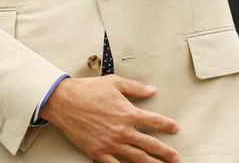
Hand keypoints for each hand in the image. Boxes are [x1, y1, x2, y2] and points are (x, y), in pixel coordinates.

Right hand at [40, 76, 179, 162]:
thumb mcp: (114, 82)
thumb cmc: (87, 90)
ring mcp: (111, 143)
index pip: (154, 121)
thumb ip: (135, 88)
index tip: (174, 128)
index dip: (167, 125)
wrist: (64, 101)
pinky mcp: (98, 151)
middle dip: (165, 152)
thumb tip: (151, 89)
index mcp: (128, 113)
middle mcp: (123, 130)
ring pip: (137, 158)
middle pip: (150, 145)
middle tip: (175, 157)